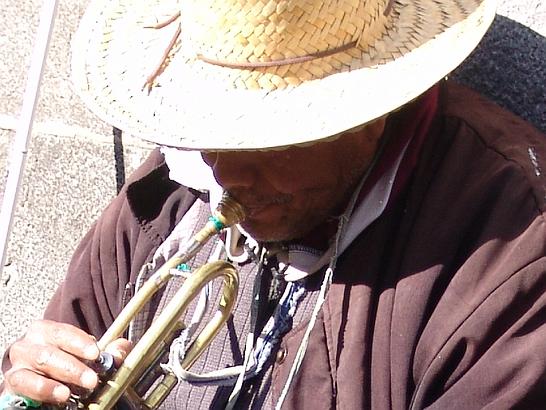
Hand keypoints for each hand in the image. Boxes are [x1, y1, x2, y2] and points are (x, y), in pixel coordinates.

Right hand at [3, 320, 131, 404]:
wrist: (35, 375)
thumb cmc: (63, 358)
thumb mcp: (86, 352)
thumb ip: (108, 350)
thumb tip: (122, 350)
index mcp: (45, 331)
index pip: (61, 332)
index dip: (78, 342)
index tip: (95, 353)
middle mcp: (27, 346)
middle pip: (47, 354)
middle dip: (71, 368)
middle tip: (91, 380)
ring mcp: (18, 367)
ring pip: (30, 373)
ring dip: (50, 385)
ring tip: (68, 393)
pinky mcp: (12, 387)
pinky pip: (21, 388)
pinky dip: (39, 392)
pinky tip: (57, 396)